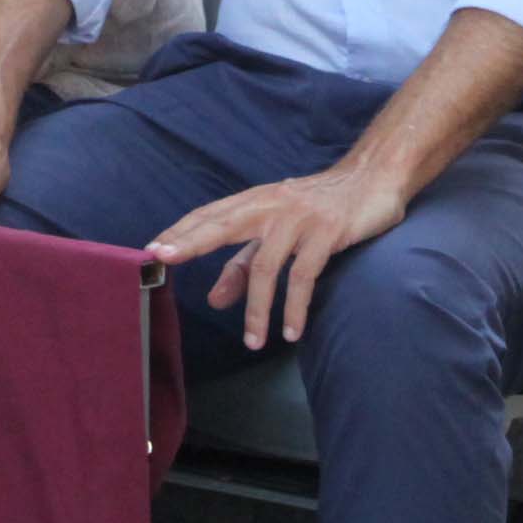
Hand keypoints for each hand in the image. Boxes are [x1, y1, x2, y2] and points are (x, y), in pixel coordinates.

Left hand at [152, 157, 409, 350]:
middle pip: (222, 225)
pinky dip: (295, 306)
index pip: (209, 216)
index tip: (151, 251)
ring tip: (252, 342)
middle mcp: (270, 206)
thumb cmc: (320, 206)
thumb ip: (244, 263)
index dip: (181, 232)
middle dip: (191, 242)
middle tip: (164, 260)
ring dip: (257, 308)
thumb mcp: (278, 232)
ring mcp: (298, 219)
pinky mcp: (327, 233)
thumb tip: (213, 298)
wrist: (372, 180)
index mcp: (254, 202)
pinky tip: (291, 331)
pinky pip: (304, 275)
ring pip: (266, 265)